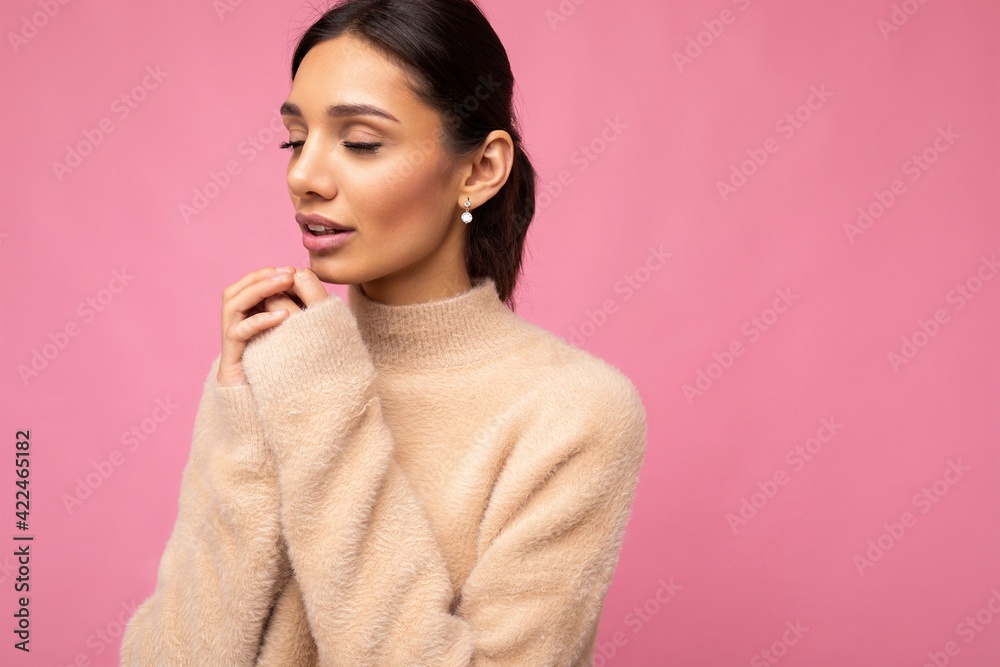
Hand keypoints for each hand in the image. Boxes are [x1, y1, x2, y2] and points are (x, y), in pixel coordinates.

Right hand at [217, 266, 328, 385]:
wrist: (267, 414)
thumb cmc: (286, 376)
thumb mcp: (293, 342)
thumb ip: (295, 318)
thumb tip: (312, 291)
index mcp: (245, 321)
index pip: (247, 287)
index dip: (265, 275)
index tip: (291, 269)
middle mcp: (233, 329)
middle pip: (234, 291)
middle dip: (261, 277)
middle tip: (288, 271)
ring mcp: (230, 344)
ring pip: (231, 304)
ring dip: (259, 290)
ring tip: (285, 283)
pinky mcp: (230, 359)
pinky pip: (238, 332)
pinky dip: (260, 320)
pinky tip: (283, 316)